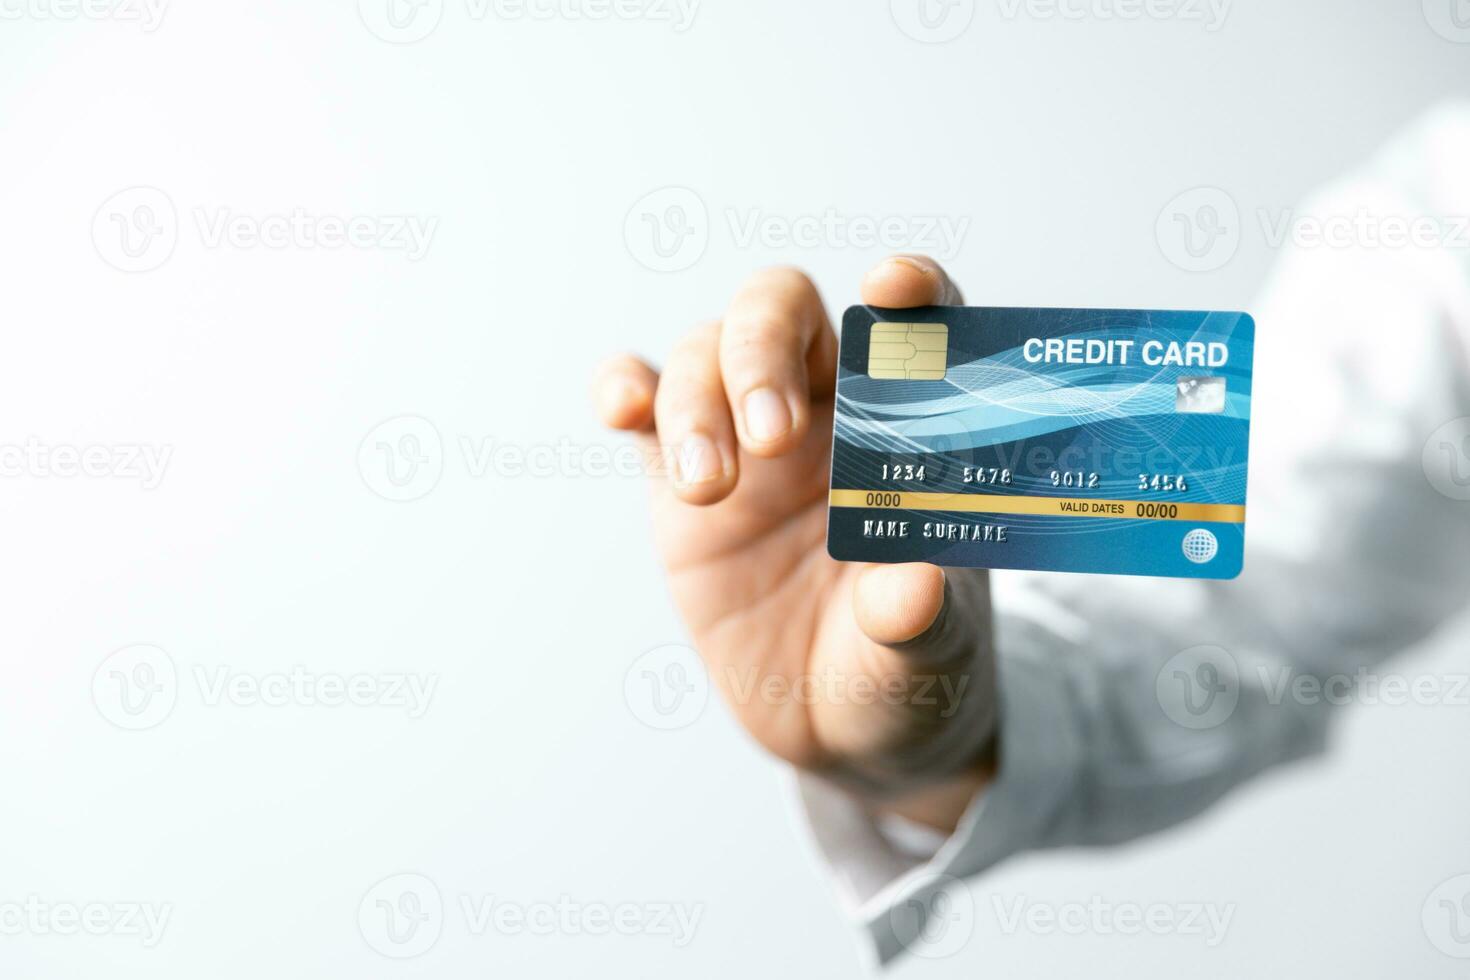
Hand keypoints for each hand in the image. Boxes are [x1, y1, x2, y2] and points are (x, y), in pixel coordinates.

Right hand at [594, 256, 996, 830]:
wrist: (838, 724)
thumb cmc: (906, 669)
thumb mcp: (927, 659)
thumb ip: (920, 622)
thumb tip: (912, 591)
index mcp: (907, 429)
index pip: (916, 327)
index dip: (910, 291)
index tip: (890, 289)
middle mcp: (825, 411)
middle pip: (782, 312)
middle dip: (764, 349)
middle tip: (770, 435)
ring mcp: (744, 438)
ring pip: (702, 356)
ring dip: (696, 405)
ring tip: (707, 492)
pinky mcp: (678, 478)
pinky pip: (642, 407)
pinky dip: (624, 388)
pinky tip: (619, 407)